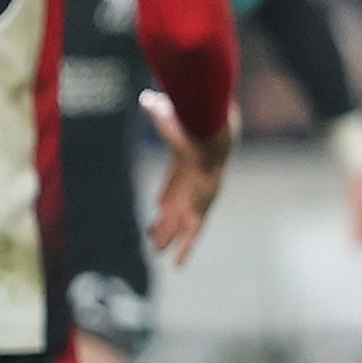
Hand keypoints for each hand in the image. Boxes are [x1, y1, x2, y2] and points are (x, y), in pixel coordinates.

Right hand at [142, 89, 235, 266]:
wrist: (213, 139)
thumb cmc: (191, 129)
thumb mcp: (171, 119)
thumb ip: (159, 111)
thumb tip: (148, 98)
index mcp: (186, 165)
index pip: (174, 182)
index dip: (167, 193)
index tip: (158, 203)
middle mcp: (194, 184)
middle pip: (178, 204)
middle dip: (167, 219)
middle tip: (155, 234)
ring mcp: (198, 198)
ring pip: (182, 222)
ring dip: (171, 236)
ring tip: (158, 250)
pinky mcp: (201, 209)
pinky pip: (192, 233)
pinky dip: (186, 248)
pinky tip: (179, 264)